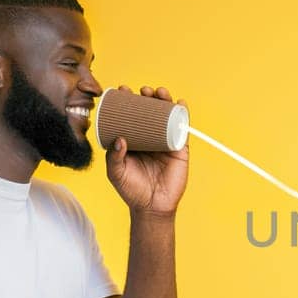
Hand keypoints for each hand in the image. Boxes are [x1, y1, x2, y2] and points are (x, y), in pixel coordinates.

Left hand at [104, 85, 189, 216]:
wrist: (152, 206)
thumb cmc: (131, 189)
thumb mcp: (116, 172)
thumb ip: (114, 156)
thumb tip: (120, 138)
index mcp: (133, 139)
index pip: (129, 116)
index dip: (127, 102)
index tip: (122, 91)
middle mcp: (149, 137)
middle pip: (149, 111)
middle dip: (146, 97)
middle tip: (141, 91)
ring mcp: (165, 141)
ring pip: (165, 116)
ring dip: (164, 100)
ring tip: (158, 92)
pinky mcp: (179, 148)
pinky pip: (182, 128)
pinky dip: (183, 113)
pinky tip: (180, 103)